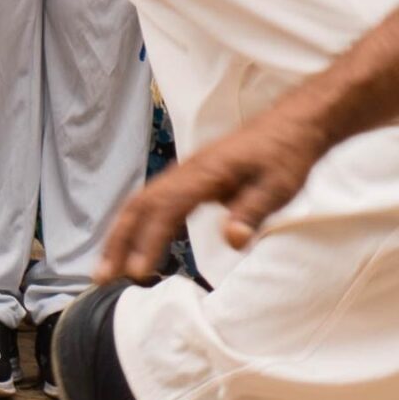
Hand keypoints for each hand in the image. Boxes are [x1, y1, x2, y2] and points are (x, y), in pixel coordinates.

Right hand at [95, 96, 325, 281]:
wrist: (297, 122)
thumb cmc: (288, 153)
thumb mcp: (280, 185)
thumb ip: (253, 212)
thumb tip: (232, 241)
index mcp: (207, 172)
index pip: (167, 208)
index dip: (149, 241)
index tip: (137, 273)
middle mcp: (189, 170)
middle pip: (141, 204)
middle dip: (118, 241)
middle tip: (101, 277)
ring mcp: (189, 172)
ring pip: (144, 202)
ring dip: (122, 235)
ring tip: (107, 270)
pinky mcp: (194, 178)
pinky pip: (157, 200)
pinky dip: (139, 224)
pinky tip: (137, 246)